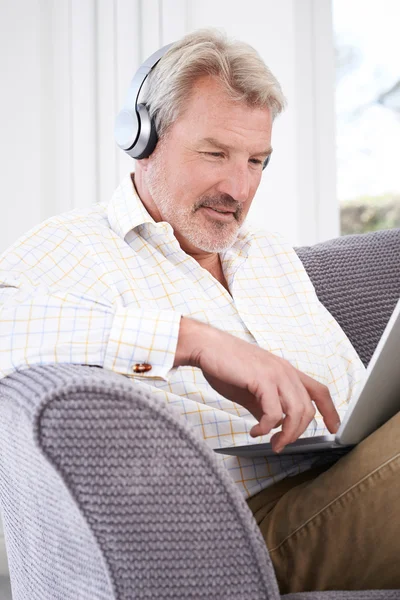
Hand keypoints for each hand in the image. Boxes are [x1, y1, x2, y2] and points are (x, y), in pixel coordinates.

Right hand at [175, 318, 339, 452]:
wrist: (206, 347)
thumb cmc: (225, 365)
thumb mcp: (250, 389)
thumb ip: (265, 405)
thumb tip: (274, 425)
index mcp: (286, 371)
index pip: (319, 391)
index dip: (330, 412)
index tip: (334, 429)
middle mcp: (286, 371)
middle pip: (309, 409)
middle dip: (298, 433)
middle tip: (280, 445)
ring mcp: (276, 374)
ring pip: (296, 412)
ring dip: (286, 434)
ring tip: (271, 442)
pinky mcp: (262, 379)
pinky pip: (274, 413)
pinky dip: (266, 428)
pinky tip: (255, 431)